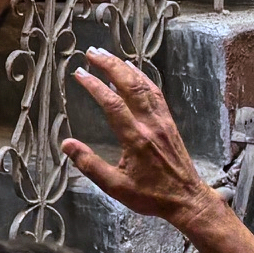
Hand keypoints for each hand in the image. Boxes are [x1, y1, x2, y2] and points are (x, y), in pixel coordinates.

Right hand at [61, 48, 228, 233]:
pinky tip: (133, 70)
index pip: (112, 104)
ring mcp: (162, 120)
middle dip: (110, 65)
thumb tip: (66, 144)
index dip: (94, 85)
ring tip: (108, 55)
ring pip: (144, 85)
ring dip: (125, 67)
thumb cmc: (151, 195)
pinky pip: (155, 92)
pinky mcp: (169, 122)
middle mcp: (150, 124)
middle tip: (91, 52)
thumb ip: (90, 165)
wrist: (187, 199)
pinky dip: (143, 77)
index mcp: (136, 139)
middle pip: (130, 86)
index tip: (79, 73)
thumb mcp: (115, 187)